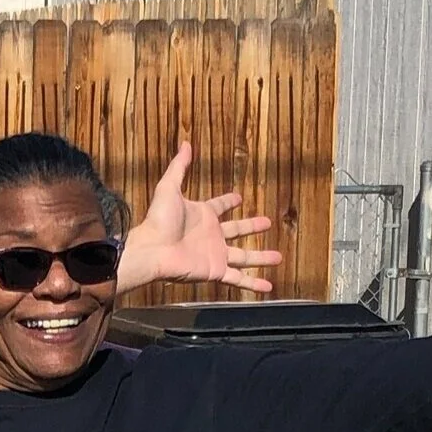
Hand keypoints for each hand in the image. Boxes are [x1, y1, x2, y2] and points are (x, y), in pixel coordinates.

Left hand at [117, 142, 282, 294]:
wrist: (153, 250)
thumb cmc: (159, 220)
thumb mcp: (169, 188)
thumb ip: (179, 167)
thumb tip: (185, 143)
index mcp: (203, 215)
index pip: (219, 206)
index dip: (228, 201)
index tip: (238, 197)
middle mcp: (211, 235)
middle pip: (237, 230)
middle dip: (251, 226)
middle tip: (267, 222)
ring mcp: (215, 254)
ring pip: (244, 257)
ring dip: (261, 258)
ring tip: (278, 257)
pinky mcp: (216, 271)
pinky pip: (239, 279)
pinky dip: (254, 284)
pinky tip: (268, 287)